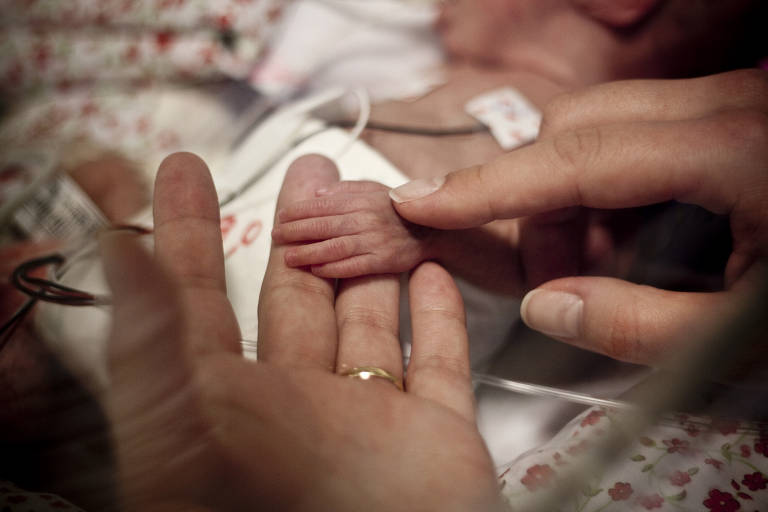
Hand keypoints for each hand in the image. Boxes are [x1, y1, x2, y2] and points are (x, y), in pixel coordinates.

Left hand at [101, 153, 501, 510]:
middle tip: (309, 173)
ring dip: (372, 262)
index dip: (185, 230)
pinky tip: (434, 277)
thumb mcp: (179, 435)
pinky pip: (436, 366)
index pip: (196, 296)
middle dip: (299, 228)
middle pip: (295, 297)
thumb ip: (153, 344)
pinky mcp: (434, 443)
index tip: (182, 169)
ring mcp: (366, 424)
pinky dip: (439, 320)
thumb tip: (119, 255)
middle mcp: (292, 409)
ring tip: (374, 206)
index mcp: (224, 405)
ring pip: (367, 321)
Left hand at [272, 180, 433, 277]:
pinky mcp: (384, 261)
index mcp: (362, 200)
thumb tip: (319, 193)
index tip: (281, 217)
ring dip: (308, 253)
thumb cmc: (401, 210)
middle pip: (324, 226)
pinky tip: (316, 270)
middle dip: (296, 232)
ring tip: (288, 258)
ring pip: (334, 247)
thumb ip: (348, 189)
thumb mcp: (376, 189)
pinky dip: (333, 268)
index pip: (323, 205)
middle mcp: (366, 219)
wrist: (433, 230)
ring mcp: (375, 241)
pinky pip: (354, 266)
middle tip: (276, 237)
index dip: (299, 212)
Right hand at [388, 69, 767, 366]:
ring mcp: (736, 101)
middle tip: (555, 275)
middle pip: (579, 127)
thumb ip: (637, 326)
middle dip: (541, 200)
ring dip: (580, 199)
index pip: (574, 158)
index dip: (488, 185)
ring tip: (606, 269)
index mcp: (738, 150)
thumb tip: (549, 306)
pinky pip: (642, 135)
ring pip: (604, 128)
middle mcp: (731, 105)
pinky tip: (643, 241)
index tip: (421, 200)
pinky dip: (617, 190)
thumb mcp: (748, 332)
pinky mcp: (737, 113)